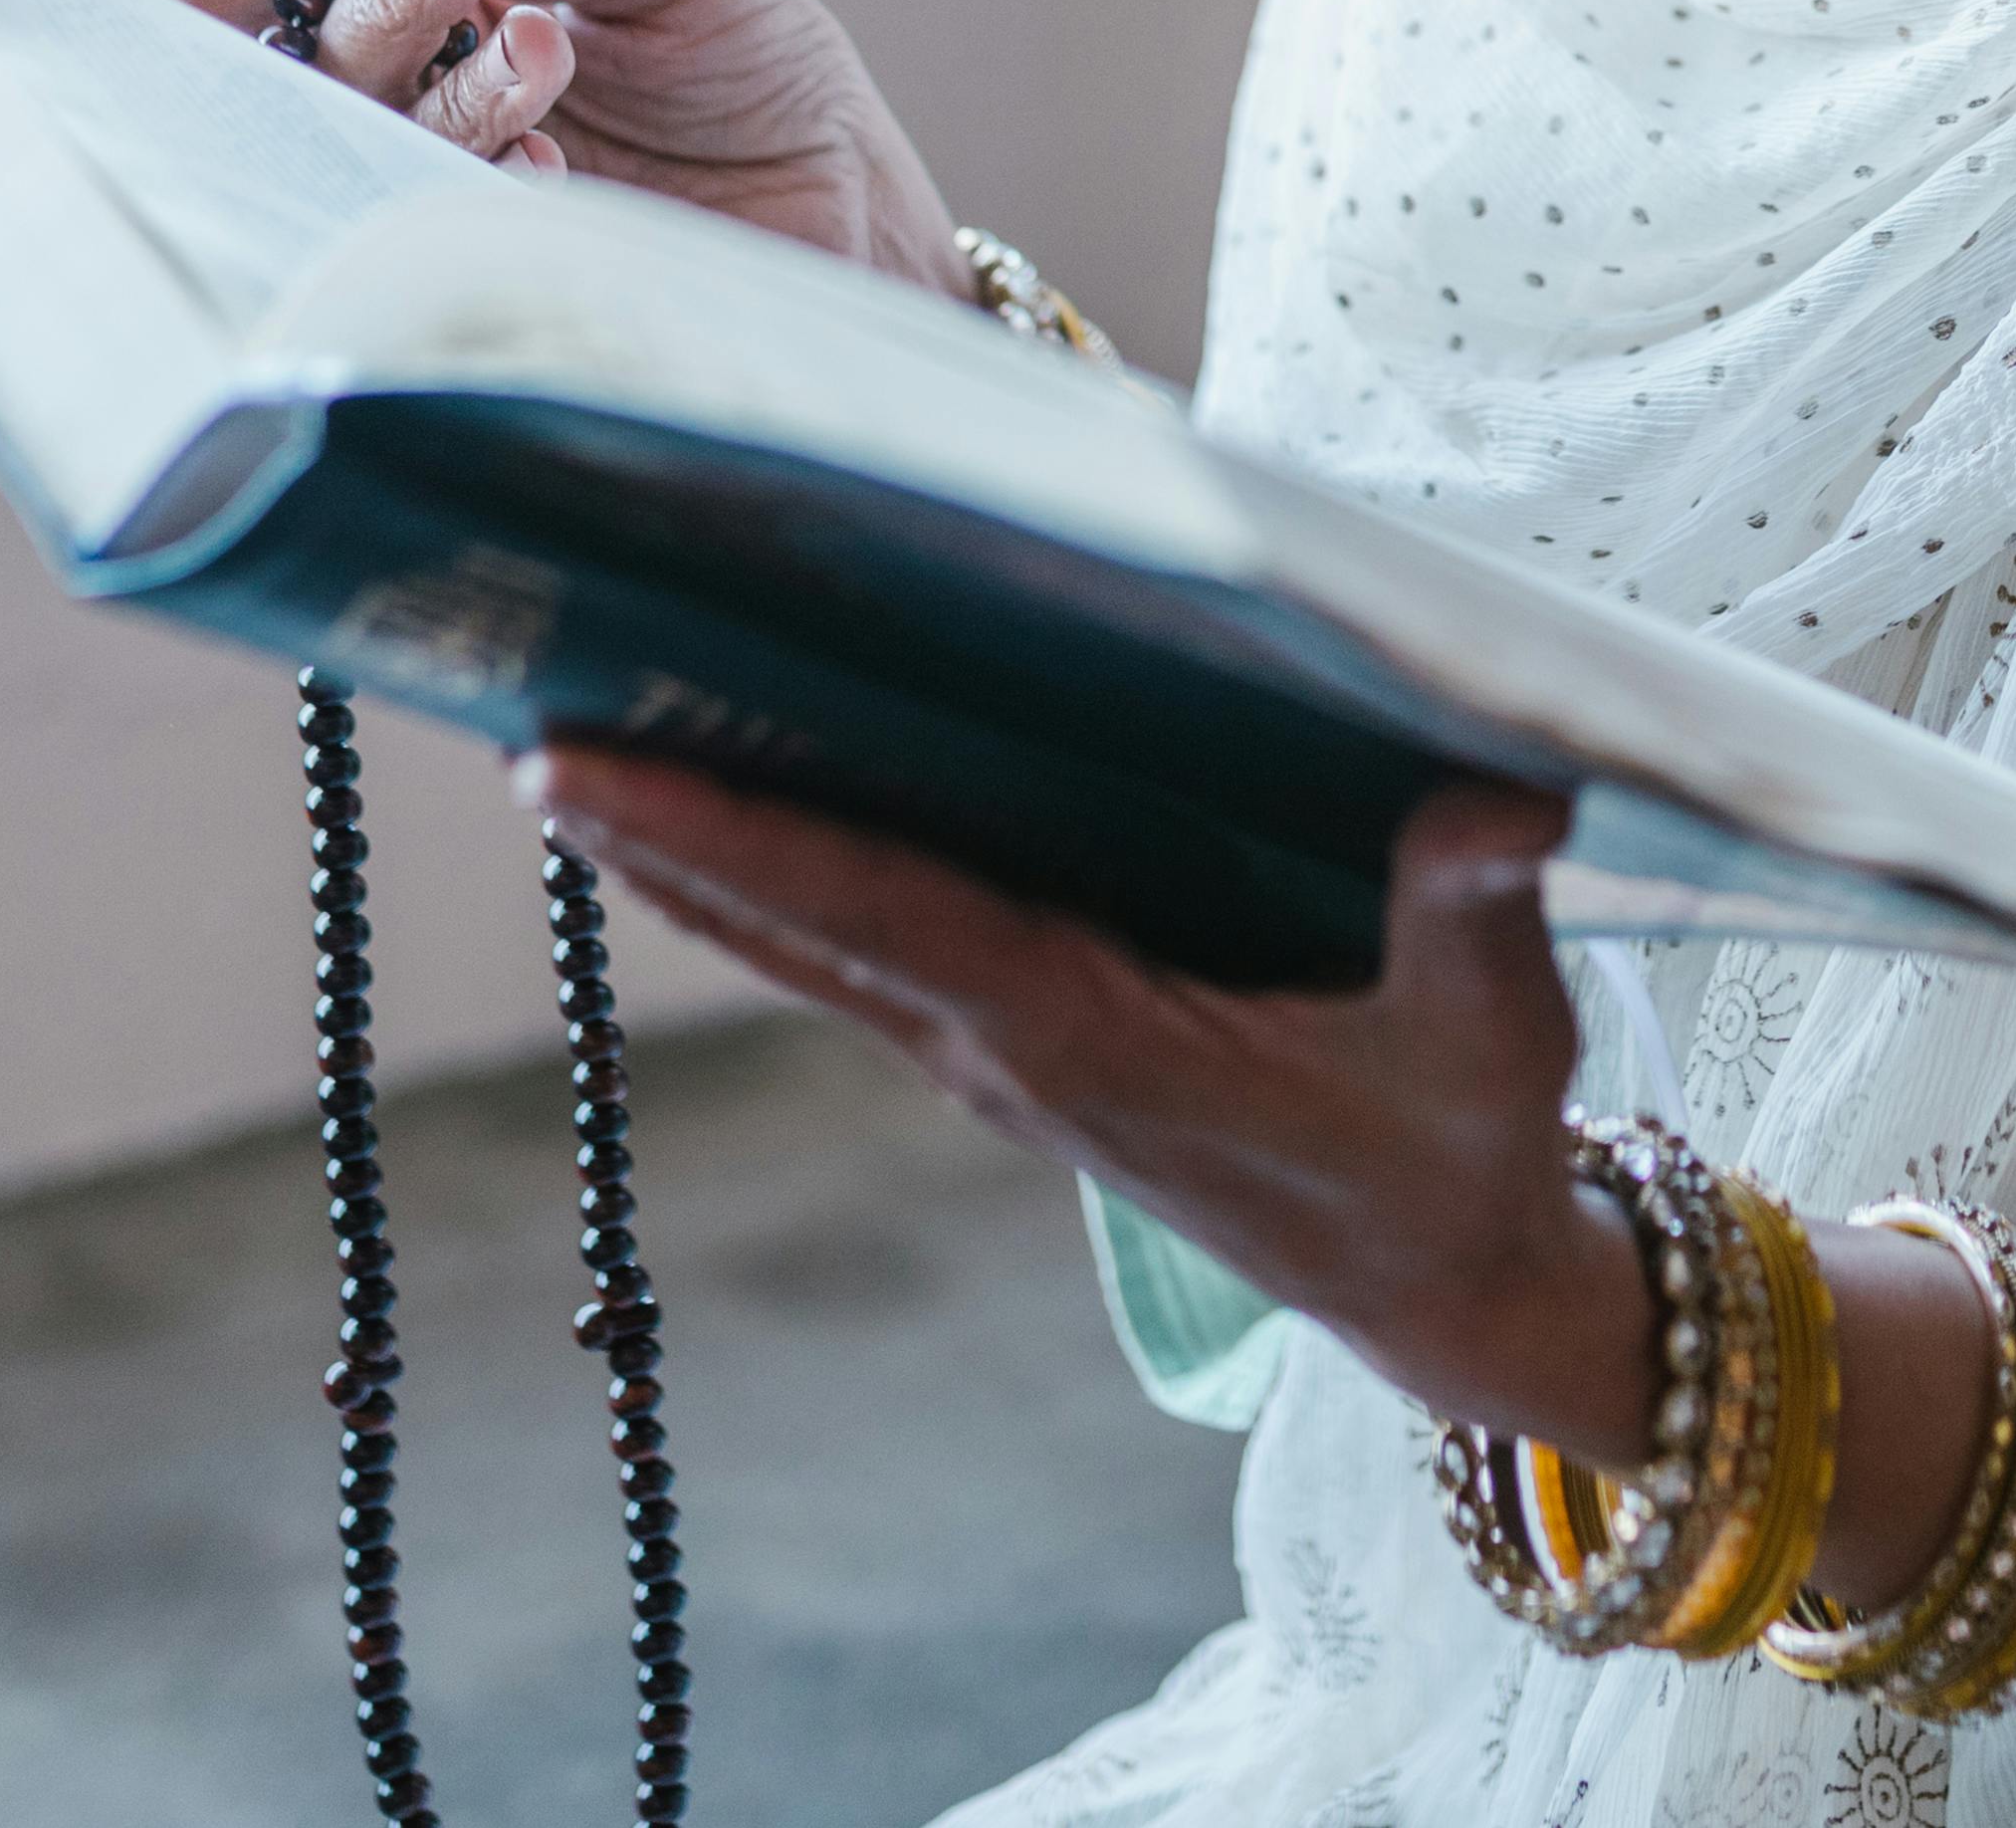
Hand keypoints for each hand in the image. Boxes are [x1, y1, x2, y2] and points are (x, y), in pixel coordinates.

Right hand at [163, 0, 958, 300]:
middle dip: (378, 5)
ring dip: (447, 91)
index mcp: (434, 12)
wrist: (851, 187)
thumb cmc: (750, 53)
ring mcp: (453, 196)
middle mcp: (416, 105)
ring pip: (371, 150)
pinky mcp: (503, 274)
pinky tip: (554, 165)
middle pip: (313, 64)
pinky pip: (445, 234)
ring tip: (548, 47)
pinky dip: (487, 183)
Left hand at [524, 756, 1652, 1451]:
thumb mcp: (1493, 1029)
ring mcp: (1006, 1061)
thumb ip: (1481, 907)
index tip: (582, 773)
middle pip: (793, 924)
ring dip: (693, 858)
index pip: (875, 911)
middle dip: (656, 832)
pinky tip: (719, 822)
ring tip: (570, 753)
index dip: (725, 839)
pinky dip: (777, 886)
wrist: (1448, 1296)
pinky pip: (869, 952)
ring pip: (813, 942)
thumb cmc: (1461, 1149)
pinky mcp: (1030, 1055)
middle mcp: (1010, 1049)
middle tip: (513, 719)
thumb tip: (1502, 789)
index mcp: (1088, 1034)